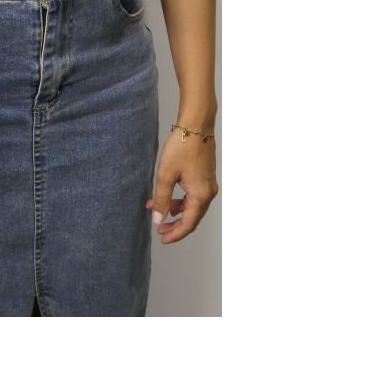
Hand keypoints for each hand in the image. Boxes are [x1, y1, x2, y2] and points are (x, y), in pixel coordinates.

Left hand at [145, 125, 218, 243]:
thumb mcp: (166, 175)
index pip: (188, 224)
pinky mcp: (205, 177)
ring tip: (156, 208)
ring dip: (175, 210)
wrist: (196, 126)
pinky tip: (166, 196)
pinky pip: (193, 195)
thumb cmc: (182, 148)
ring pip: (192, 206)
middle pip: (192, 217)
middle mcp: (208, 193)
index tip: (162, 239)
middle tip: (159, 229)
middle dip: (175, 225)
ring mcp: (209, 184)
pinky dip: (180, 199)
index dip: (175, 234)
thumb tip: (158, 219)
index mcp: (201, 195)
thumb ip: (162, 200)